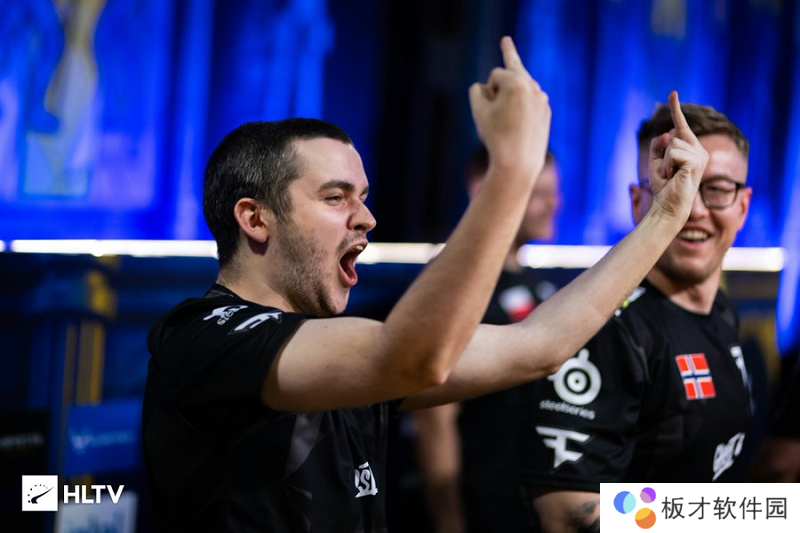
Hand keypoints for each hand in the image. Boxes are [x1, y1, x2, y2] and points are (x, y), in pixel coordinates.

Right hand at [469, 36, 550, 181]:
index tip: (487, 108)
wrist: (519, 165)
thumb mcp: (478, 111)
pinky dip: (522, 108)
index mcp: (516, 83)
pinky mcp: (546, 112)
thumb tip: (489, 86)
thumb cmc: (496, 137)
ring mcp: (542, 99)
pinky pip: (530, 103)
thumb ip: (477, 90)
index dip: (488, 91)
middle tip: (505, 39)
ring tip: (513, 93)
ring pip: (522, 88)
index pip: (495, 74)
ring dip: (513, 92)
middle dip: (508, 54)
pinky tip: (519, 117)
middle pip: (514, 69)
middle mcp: (533, 87)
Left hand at [647, 91, 707, 218]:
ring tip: (670, 175)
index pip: (681, 125)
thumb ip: (659, 144)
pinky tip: (673, 175)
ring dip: (664, 161)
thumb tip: (669, 133)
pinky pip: (673, 152)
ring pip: (672, 144)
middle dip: (662, 154)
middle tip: (667, 172)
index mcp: (691, 148)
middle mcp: (699, 150)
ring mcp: (700, 155)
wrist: (668, 206)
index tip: (672, 92)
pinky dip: (667, 164)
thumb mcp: (655, 161)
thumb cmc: (663, 186)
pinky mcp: (696, 161)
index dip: (676, 108)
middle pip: (673, 135)